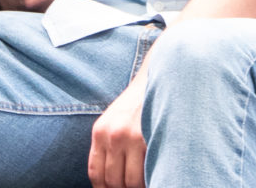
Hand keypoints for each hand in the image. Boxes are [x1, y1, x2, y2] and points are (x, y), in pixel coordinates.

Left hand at [88, 70, 148, 187]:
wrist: (158, 78)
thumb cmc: (137, 104)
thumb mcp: (114, 120)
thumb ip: (107, 145)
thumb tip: (108, 179)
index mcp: (100, 132)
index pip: (96, 173)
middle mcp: (113, 136)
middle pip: (112, 181)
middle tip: (131, 187)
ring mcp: (132, 138)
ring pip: (130, 182)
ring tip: (144, 182)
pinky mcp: (150, 139)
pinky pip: (147, 173)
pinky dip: (149, 179)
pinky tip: (153, 175)